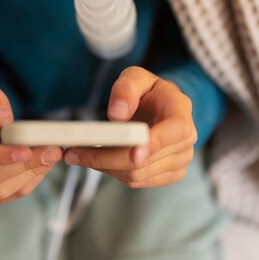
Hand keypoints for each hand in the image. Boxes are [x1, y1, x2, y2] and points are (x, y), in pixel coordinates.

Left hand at [64, 66, 196, 187]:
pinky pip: (136, 182)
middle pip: (144, 161)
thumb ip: (126, 89)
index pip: (174, 133)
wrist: (161, 107)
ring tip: (79, 153)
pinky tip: (98, 160)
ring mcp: (180, 162)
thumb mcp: (135, 77)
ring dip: (104, 167)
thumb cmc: (148, 91)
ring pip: (136, 175)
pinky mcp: (168, 175)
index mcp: (182, 114)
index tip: (132, 152)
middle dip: (106, 158)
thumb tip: (117, 114)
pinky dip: (112, 172)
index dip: (153, 145)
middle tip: (72, 152)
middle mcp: (186, 142)